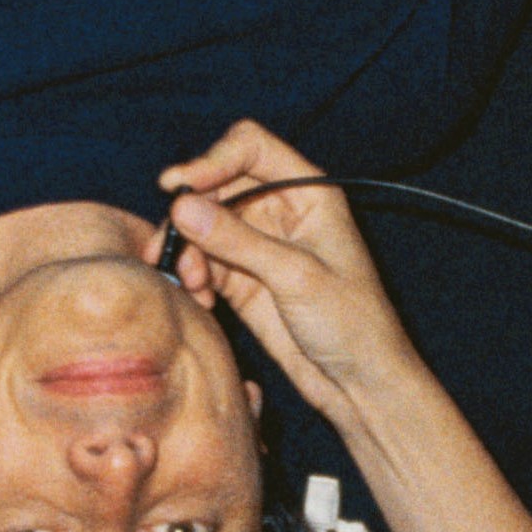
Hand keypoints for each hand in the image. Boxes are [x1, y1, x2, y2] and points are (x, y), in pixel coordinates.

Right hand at [159, 122, 422, 420]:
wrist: (360, 383)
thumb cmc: (353, 323)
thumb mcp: (295, 276)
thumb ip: (238, 241)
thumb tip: (182, 207)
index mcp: (308, 193)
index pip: (250, 148)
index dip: (211, 160)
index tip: (177, 188)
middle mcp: (280, 210)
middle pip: (216, 185)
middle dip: (189, 213)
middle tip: (172, 248)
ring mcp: (258, 245)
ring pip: (202, 226)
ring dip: (186, 250)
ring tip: (190, 283)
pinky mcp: (242, 279)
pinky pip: (202, 262)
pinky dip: (192, 277)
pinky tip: (199, 300)